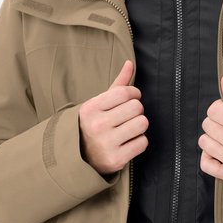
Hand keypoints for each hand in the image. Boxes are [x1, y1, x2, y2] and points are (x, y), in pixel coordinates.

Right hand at [78, 60, 148, 175]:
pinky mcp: (116, 160)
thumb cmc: (94, 124)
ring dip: (139, 126)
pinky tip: (127, 142)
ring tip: (128, 129)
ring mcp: (106, 144)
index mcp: (91, 108)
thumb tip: (129, 63)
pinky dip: (139, 142)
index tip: (131, 99)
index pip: (126, 92)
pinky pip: (143, 143)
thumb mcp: (100, 103)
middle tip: (127, 117)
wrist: (79, 157)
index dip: (134, 94)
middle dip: (136, 111)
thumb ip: (118, 84)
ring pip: (142, 124)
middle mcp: (97, 125)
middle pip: (137, 107)